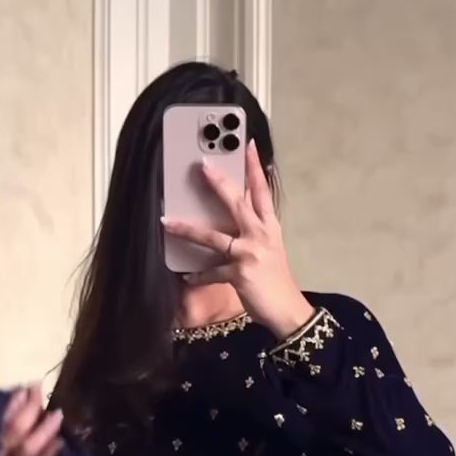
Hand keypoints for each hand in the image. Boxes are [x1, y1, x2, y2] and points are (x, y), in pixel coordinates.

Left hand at [161, 140, 312, 343]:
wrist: (288, 311)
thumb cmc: (277, 282)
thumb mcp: (271, 250)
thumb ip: (255, 232)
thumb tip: (237, 217)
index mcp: (269, 228)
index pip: (263, 191)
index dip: (256, 167)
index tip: (248, 145)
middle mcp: (260, 236)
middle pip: (238, 203)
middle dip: (220, 183)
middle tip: (203, 166)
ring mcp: (249, 253)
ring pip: (214, 236)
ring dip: (188, 229)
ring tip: (167, 221)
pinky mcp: (239, 273)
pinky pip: (212, 272)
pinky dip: (199, 276)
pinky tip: (187, 276)